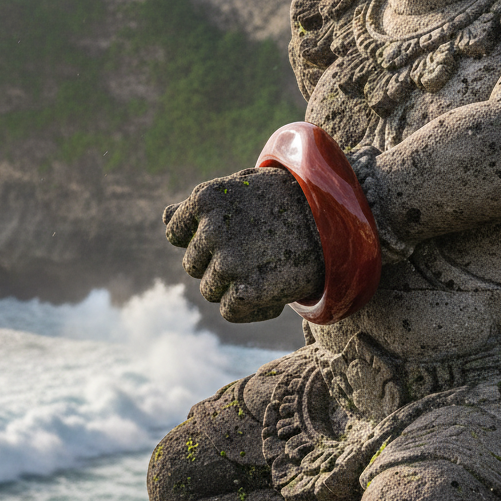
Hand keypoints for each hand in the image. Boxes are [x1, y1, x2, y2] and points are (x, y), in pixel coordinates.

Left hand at [163, 167, 323, 322]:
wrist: (336, 222)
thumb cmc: (287, 202)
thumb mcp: (243, 190)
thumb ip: (201, 207)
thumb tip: (165, 217)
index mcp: (205, 198)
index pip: (176, 232)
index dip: (200, 239)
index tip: (228, 237)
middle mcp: (210, 229)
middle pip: (193, 264)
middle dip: (217, 264)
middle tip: (255, 253)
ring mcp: (227, 261)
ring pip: (210, 289)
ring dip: (233, 287)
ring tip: (266, 271)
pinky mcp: (245, 290)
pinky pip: (229, 310)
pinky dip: (250, 308)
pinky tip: (273, 292)